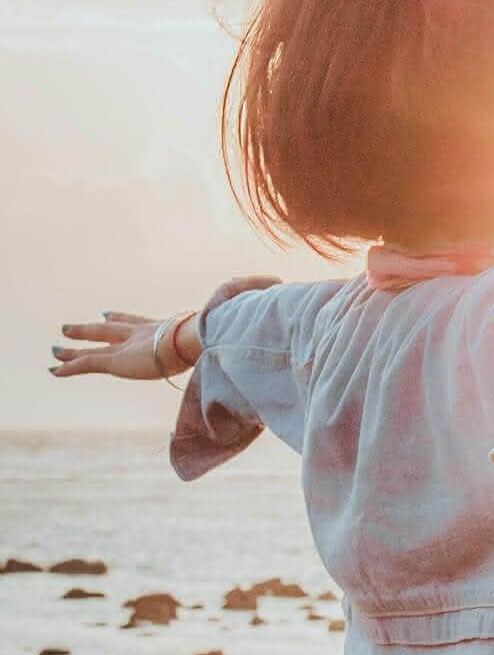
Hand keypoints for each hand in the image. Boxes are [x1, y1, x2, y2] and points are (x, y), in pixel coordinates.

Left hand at [50, 275, 281, 380]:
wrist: (212, 334)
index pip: (144, 323)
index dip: (126, 318)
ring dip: (75, 346)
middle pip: (116, 328)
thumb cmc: (230, 326)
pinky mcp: (121, 359)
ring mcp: (132, 346)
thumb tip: (279, 284)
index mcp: (169, 327)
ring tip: (53, 350)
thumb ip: (254, 300)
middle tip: (77, 325)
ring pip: (96, 345)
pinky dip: (70, 367)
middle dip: (97, 327)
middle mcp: (147, 333)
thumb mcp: (244, 313)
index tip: (110, 314)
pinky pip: (89, 364)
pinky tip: (53, 370)